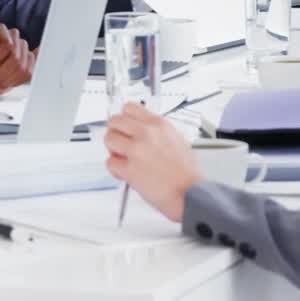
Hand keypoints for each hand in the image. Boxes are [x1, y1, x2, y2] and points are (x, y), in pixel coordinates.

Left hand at [0, 24, 34, 93]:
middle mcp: (14, 37)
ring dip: (8, 79)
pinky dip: (17, 81)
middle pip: (17, 58)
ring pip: (24, 68)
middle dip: (2, 72)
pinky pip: (30, 74)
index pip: (8, 44)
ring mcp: (24, 49)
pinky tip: (8, 80)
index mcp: (0, 31)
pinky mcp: (29, 62)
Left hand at [104, 103, 200, 222]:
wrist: (190, 192)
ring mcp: (136, 150)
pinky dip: (115, 169)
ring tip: (123, 159)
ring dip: (113, 150)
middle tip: (120, 143)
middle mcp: (146, 133)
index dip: (124, 117)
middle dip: (115, 132)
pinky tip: (125, 173)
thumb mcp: (177, 139)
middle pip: (115, 121)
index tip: (124, 125)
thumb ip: (157, 132)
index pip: (129, 108)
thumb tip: (143, 130)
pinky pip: (110, 163)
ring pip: (109, 139)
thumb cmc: (187, 172)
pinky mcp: (129, 169)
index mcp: (159, 124)